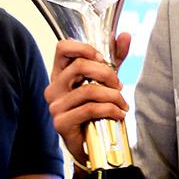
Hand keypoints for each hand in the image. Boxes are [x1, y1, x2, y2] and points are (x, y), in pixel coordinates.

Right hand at [45, 34, 130, 165]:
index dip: (84, 48)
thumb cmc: (93, 110)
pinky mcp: (61, 122)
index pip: (63, 48)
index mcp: (61, 73)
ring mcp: (55, 106)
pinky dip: (110, 110)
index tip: (102, 58)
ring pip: (89, 90)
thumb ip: (114, 59)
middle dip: (107, 73)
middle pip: (80, 66)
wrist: (89, 143)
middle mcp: (54, 87)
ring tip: (122, 104)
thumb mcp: (104, 80)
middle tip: (118, 85)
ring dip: (113, 96)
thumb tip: (124, 35)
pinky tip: (118, 114)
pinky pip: (90, 109)